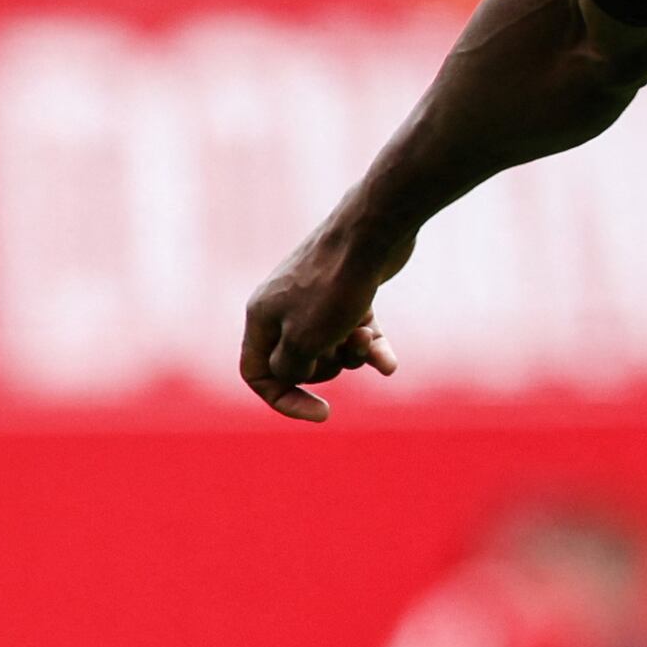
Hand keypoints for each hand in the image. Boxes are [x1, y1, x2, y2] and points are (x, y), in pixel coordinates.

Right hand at [239, 217, 414, 421]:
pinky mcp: (349, 292)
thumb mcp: (304, 341)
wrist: (372, 231)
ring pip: (331, 348)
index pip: (257, 373)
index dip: (284, 399)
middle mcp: (283, 307)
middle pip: (299, 363)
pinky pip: (358, 332)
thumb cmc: (333, 287)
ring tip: (365, 338)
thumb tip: (293, 375)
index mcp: (261, 316)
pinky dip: (373, 348)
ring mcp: (317, 298)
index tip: (322, 414)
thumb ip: (291, 369)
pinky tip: (390, 364)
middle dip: (327, 369)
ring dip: (352, 354)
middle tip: (343, 352)